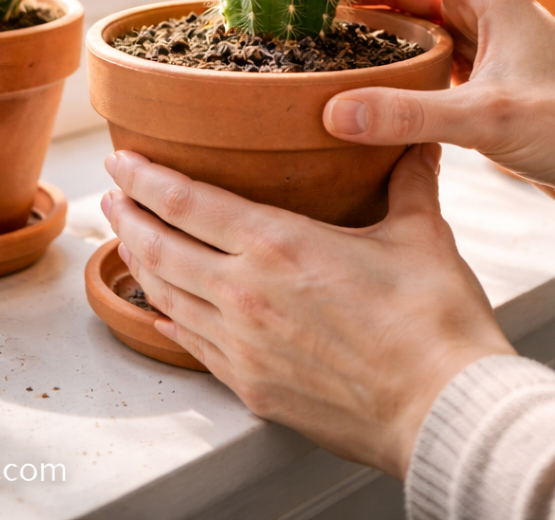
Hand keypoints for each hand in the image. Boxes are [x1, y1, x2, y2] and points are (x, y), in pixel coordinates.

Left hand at [102, 145, 513, 478]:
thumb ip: (410, 182)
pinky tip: (160, 314)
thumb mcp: (421, 235)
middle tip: (111, 194)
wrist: (444, 410)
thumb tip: (417, 144)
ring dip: (139, 265)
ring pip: (168, 298)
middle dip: (128, 216)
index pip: (188, 202)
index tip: (121, 160)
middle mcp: (246, 294)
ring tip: (125, 240)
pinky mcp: (253, 388)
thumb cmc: (433, 322)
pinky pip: (193, 347)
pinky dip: (168, 322)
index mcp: (279, 245)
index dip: (146, 178)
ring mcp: (243, 347)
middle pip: (161, 249)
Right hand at [330, 0, 554, 222]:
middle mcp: (483, 10)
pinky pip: (428, 60)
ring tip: (319, 38)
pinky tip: (364, 79)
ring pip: (414, 23)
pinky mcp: (484, 81)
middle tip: (300, 7)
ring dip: (373, 27)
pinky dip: (395, 62)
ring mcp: (484, 46)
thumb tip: (332, 112)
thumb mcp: (488, 118)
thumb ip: (408, 113)